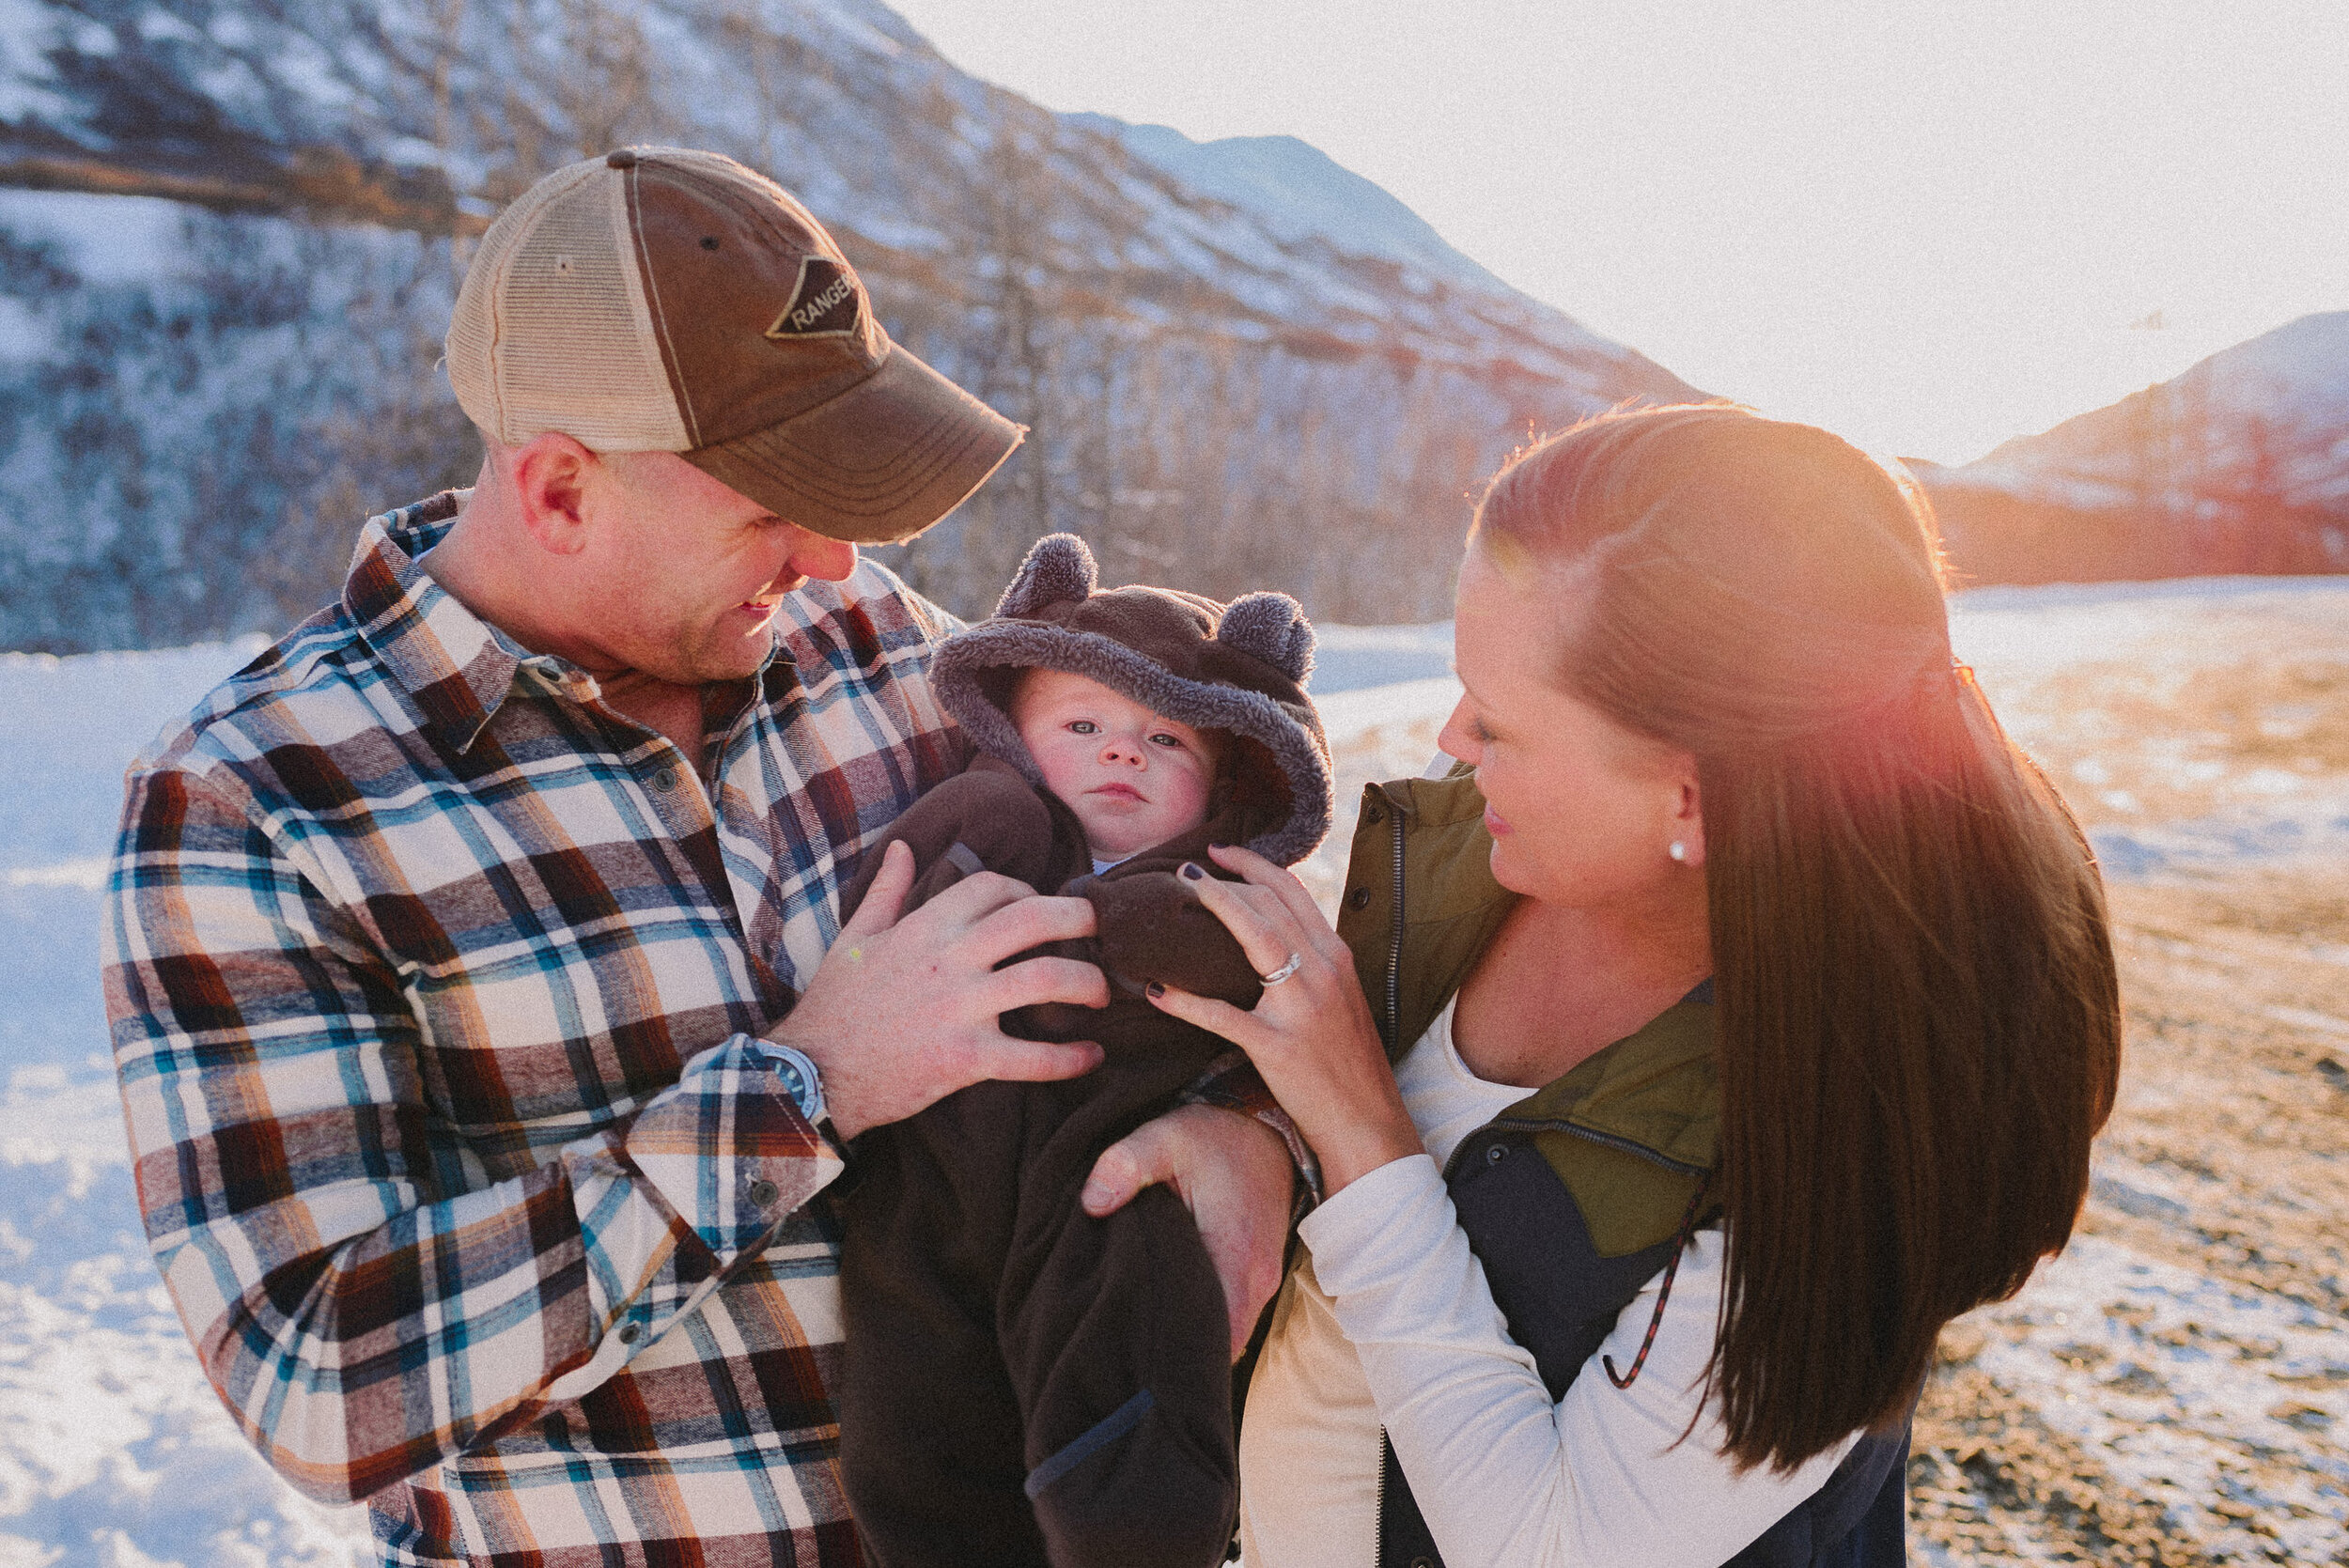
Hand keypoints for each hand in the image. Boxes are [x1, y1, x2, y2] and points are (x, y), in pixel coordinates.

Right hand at [774, 840, 1108, 1137]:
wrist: (812, 1072)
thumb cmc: (834, 1006)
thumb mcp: (854, 938)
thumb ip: (886, 892)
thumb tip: (901, 848)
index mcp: (925, 926)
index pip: (993, 887)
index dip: (1028, 891)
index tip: (1043, 908)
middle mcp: (949, 959)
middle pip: (1035, 919)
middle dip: (1081, 920)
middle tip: (1104, 932)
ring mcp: (960, 1009)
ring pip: (1046, 980)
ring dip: (1087, 984)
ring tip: (1102, 994)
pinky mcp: (964, 1059)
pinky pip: (1033, 1058)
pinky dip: (1070, 1058)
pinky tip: (1090, 1057)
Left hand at [1080, 1104, 1293, 1360]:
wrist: (1263, 1122)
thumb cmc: (1213, 1134)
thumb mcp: (1164, 1136)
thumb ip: (1126, 1164)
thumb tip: (1092, 1203)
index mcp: (1236, 1253)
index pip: (1215, 1337)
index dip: (1177, 1351)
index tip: (1134, 1351)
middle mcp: (1258, 1277)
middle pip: (1221, 1344)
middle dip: (1179, 1351)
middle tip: (1127, 1349)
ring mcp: (1263, 1278)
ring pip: (1229, 1332)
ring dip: (1193, 1333)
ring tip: (1142, 1328)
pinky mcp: (1259, 1272)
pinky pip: (1234, 1313)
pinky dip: (1206, 1317)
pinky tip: (1169, 1305)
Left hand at [1144, 845, 1421, 1192]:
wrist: (1368, 1120)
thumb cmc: (1350, 1063)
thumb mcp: (1343, 999)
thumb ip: (1313, 964)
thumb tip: (1273, 938)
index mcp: (1337, 955)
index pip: (1292, 892)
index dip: (1254, 865)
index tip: (1221, 853)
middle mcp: (1323, 971)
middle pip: (1269, 904)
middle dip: (1225, 880)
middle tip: (1186, 870)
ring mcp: (1300, 1006)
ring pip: (1253, 937)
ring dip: (1213, 907)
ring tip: (1176, 894)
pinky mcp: (1276, 1045)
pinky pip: (1221, 1015)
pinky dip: (1184, 1001)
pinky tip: (1155, 990)